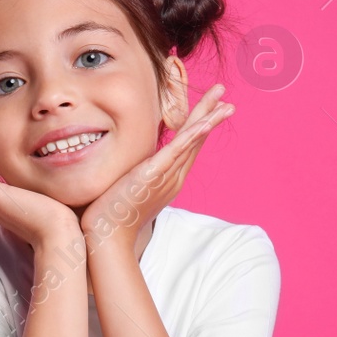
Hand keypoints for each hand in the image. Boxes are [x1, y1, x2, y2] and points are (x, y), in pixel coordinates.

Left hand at [79, 84, 234, 245]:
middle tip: (229, 101)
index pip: (189, 147)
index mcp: (169, 178)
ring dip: (209, 120)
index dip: (202, 126)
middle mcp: (173, 177)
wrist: (107, 235)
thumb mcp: (131, 188)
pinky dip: (192, 137)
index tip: (214, 110)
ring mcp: (166, 176)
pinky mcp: (153, 175)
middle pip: (197, 141)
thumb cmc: (113, 214)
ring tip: (225, 104)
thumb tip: (133, 170)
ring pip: (192, 143)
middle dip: (212, 117)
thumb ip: (139, 176)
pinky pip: (177, 152)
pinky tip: (205, 123)